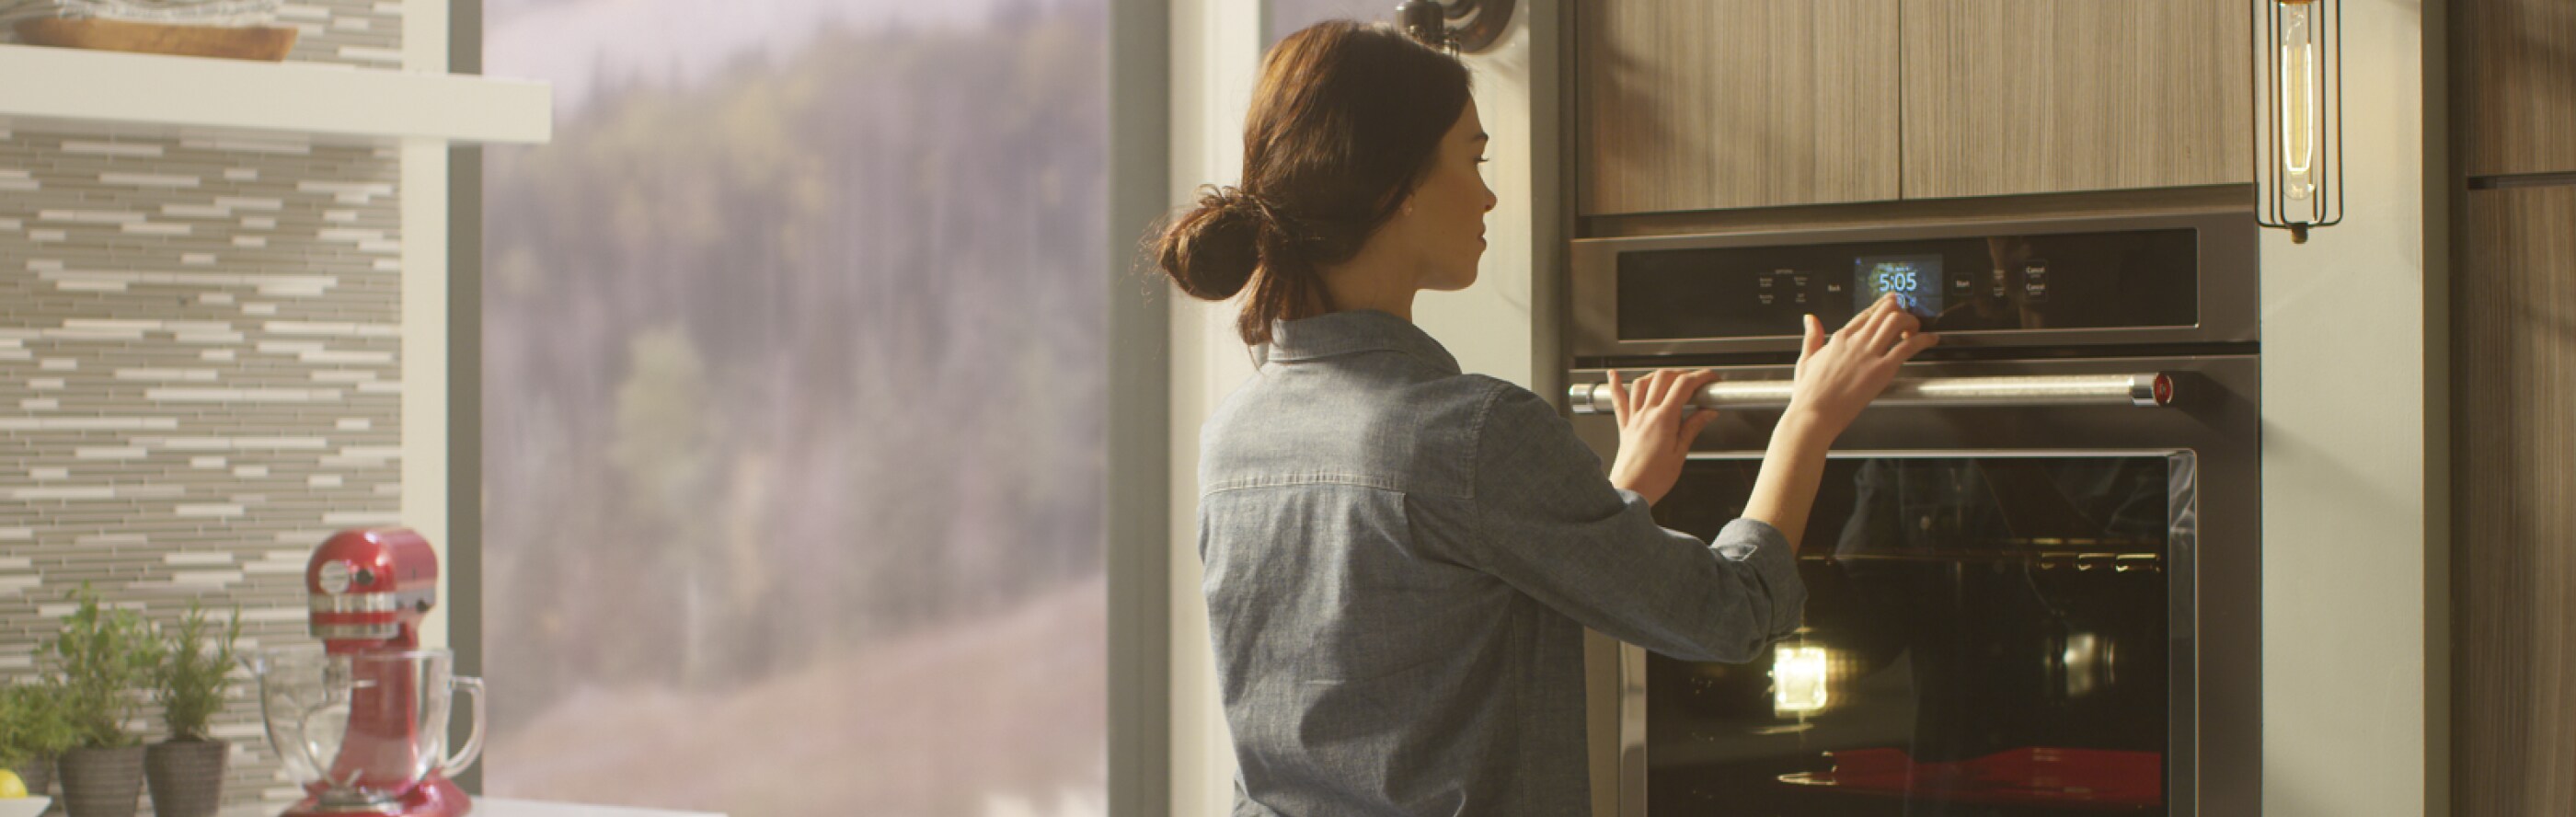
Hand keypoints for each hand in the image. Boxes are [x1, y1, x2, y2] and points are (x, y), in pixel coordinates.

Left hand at [1605, 368, 1720, 504]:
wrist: (1630, 491)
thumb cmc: (1653, 479)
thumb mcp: (1680, 453)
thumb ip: (1693, 428)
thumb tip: (1708, 412)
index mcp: (1664, 419)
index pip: (1684, 386)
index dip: (1700, 377)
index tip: (1711, 378)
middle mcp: (1647, 414)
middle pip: (1663, 378)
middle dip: (1682, 373)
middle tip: (1696, 380)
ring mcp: (1633, 418)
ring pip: (1642, 383)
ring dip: (1657, 375)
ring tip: (1670, 377)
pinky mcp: (1624, 426)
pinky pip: (1618, 400)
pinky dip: (1615, 384)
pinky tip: (1614, 374)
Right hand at [1785, 294, 1941, 442]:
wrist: (1813, 414)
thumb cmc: (1809, 394)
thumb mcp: (1805, 359)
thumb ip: (1812, 336)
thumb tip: (1810, 318)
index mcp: (1839, 338)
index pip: (1867, 313)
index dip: (1883, 305)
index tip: (1893, 303)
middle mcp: (1856, 341)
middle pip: (1885, 311)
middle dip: (1901, 309)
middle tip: (1908, 316)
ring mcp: (1869, 354)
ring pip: (1897, 320)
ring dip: (1912, 320)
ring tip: (1917, 330)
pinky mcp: (1882, 370)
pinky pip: (1908, 346)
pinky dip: (1924, 339)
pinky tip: (1931, 340)